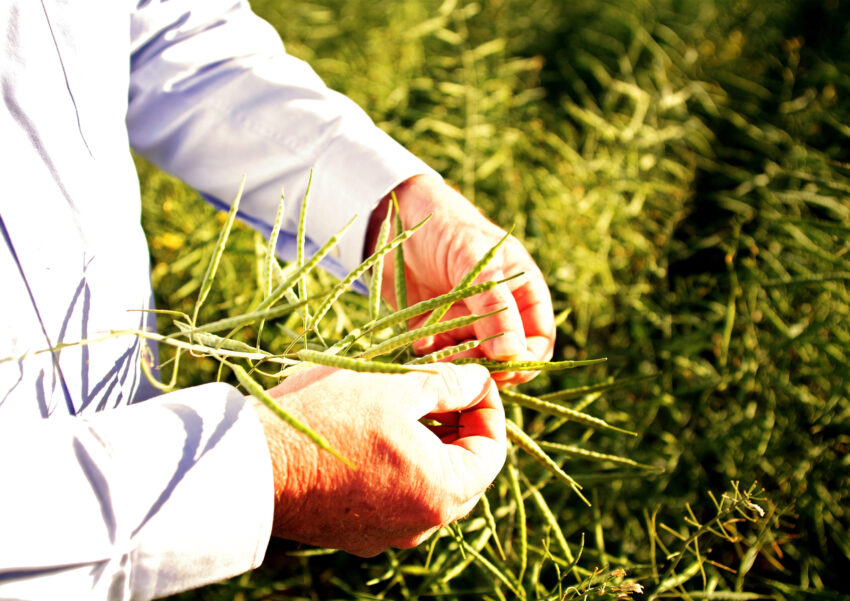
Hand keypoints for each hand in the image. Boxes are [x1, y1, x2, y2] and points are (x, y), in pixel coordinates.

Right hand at [251, 362, 505, 556]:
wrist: (247, 465)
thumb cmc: (326, 418)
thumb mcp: (395, 386)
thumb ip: (448, 383)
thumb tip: (479, 380)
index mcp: (442, 492)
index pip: (493, 452)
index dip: (489, 408)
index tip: (472, 380)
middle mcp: (421, 524)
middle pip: (465, 473)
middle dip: (461, 427)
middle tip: (443, 388)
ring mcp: (387, 534)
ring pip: (430, 486)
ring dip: (431, 446)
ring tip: (409, 405)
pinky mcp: (356, 533)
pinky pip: (397, 498)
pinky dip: (401, 467)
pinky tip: (378, 433)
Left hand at [367, 174, 555, 386]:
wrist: (395, 217)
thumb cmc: (445, 226)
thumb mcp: (473, 259)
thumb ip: (494, 305)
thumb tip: (514, 354)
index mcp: (522, 290)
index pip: (539, 339)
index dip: (526, 359)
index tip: (505, 369)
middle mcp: (499, 310)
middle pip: (507, 357)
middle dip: (488, 366)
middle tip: (465, 367)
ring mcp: (468, 321)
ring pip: (474, 361)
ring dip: (458, 363)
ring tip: (437, 350)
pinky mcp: (437, 328)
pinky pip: (443, 356)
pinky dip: (434, 355)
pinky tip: (420, 341)